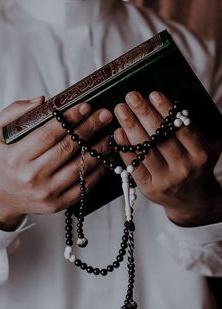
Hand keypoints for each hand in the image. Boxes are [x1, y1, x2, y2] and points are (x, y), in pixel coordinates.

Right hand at [0, 97, 112, 229]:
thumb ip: (14, 112)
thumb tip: (42, 101)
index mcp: (17, 157)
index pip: (50, 133)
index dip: (71, 118)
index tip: (86, 106)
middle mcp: (33, 176)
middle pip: (68, 148)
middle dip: (90, 128)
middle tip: (105, 115)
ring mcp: (47, 192)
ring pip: (80, 167)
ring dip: (98, 149)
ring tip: (110, 135)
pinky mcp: (57, 204)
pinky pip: (83, 187)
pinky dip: (97, 172)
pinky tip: (105, 158)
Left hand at [114, 91, 221, 226]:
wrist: (192, 201)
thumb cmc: (195, 167)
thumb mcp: (203, 149)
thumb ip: (190, 131)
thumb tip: (167, 105)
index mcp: (201, 154)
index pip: (181, 127)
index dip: (166, 110)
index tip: (153, 94)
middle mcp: (184, 168)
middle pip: (159, 137)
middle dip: (143, 113)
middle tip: (131, 96)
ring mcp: (166, 180)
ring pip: (145, 149)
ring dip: (130, 126)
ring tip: (121, 109)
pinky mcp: (150, 188)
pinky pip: (134, 165)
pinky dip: (125, 148)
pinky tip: (118, 133)